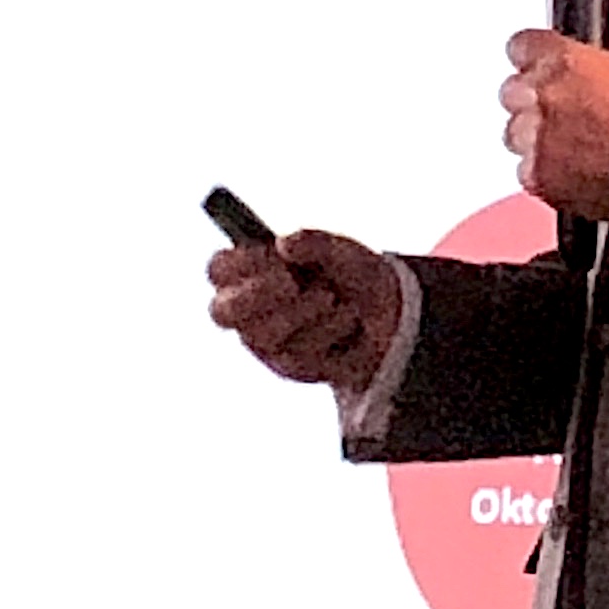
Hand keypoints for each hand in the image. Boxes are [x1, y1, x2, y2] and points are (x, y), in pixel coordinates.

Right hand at [207, 229, 401, 394]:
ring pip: (265, 334)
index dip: (238, 263)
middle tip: (290, 284)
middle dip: (256, 296)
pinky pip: (297, 355)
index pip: (219, 269)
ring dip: (304, 312)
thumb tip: (284, 244)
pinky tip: (345, 321)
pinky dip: (327, 332)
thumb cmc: (351, 275)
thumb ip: (314, 242)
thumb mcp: (342, 251)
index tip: (273, 254)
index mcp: (252, 270)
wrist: (388, 316)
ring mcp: (266, 340)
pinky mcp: (287, 366)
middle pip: (222, 311)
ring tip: (332, 298)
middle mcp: (250, 308)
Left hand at [501, 30, 608, 221]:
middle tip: (558, 112)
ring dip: (533, 137)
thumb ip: (595, 62)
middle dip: (530, 99)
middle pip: (510, 91)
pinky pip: (525, 171)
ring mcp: (537, 138)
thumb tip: (585, 64)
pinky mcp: (539, 176)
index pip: (521, 46)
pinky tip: (569, 172)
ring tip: (566, 147)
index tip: (537, 65)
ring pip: (513, 133)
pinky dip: (542, 172)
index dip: (531, 57)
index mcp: (564, 61)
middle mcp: (543, 96)